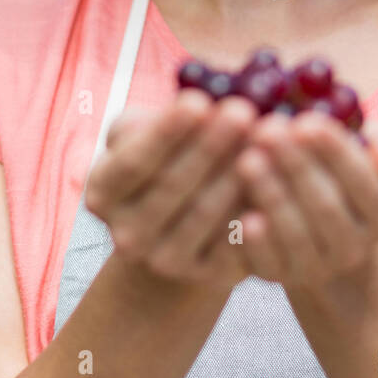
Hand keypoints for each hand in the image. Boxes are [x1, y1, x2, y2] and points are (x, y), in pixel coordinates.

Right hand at [83, 89, 257, 290]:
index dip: (166, 132)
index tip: (198, 101)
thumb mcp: (146, 134)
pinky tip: (274, 183)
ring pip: (204, 214)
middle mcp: (126, 234)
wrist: (184, 226)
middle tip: (243, 111)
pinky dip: (253, 212)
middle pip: (172, 186)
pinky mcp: (206, 276)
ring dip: (237, 173)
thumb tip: (199, 101)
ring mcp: (164, 261)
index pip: (134, 162)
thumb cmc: (167, 160)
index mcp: (103, 193)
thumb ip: (158, 119)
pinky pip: (233, 243)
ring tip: (265, 137)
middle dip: (210, 145)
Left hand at [232, 111, 377, 291]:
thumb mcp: (375, 153)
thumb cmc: (343, 170)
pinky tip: (242, 216)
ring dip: (272, 196)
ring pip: (296, 235)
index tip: (306, 121)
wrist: (316, 219)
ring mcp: (318, 267)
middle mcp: (355, 247)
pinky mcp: (280, 276)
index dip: (335, 152)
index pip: (364, 182)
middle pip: (326, 207)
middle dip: (296, 166)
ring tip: (247, 159)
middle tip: (267, 130)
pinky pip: (268, 263)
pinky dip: (256, 243)